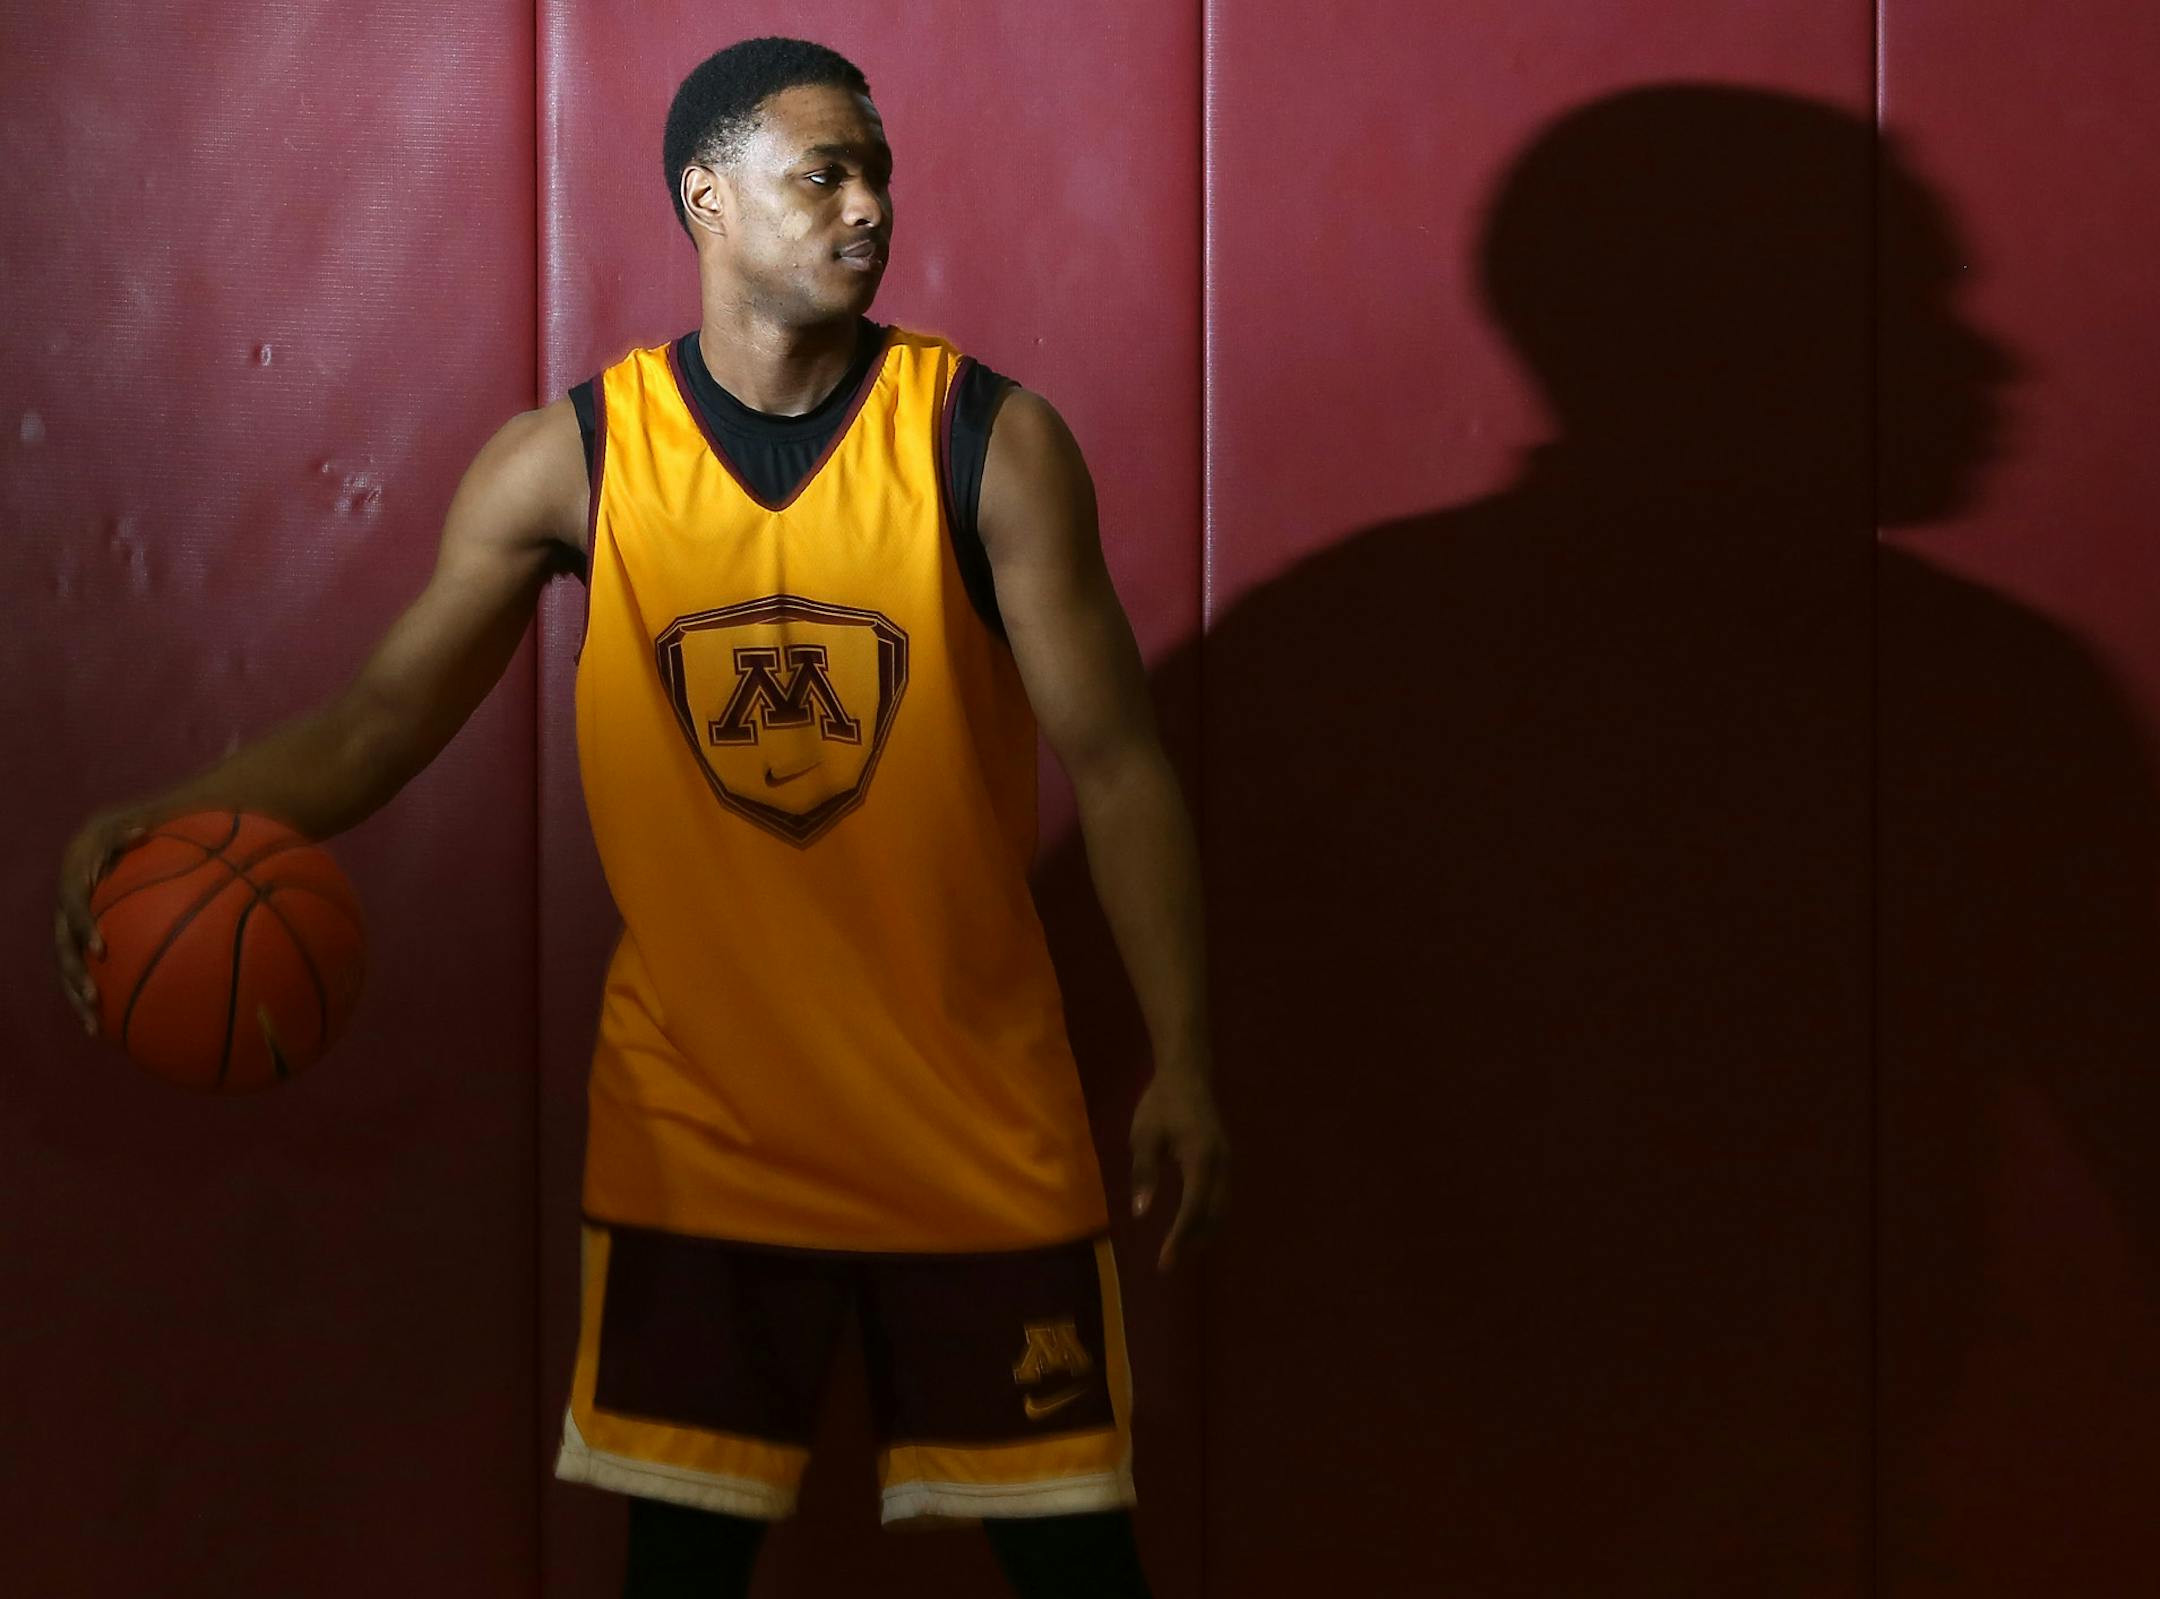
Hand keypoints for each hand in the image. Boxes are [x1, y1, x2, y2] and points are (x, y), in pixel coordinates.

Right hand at [54, 811, 145, 1035]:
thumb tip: (143, 829)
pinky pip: (79, 978)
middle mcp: (63, 918)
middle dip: (77, 977)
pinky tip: (107, 1029)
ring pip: (66, 973)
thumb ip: (127, 836)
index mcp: (73, 890)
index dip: (84, 930)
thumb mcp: (117, 833)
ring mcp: (66, 937)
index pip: (74, 912)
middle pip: (63, 952)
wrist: (87, 851)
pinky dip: (88, 1002)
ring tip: (95, 1027)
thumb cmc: (112, 842)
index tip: (101, 950)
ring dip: (77, 1000)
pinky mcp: (75, 950)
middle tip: (94, 997)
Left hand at [1129, 1069, 1229, 1271]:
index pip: (1193, 1207)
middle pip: (1213, 1214)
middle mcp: (1221, 1164)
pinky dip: (1208, 1216)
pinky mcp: (1225, 1160)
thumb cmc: (1160, 1104)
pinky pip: (1221, 1196)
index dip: (1180, 1237)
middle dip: (1193, 1241)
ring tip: (1180, 1251)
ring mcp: (1227, 1162)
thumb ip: (1145, 1174)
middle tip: (1169, 1262)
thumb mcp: (1144, 1137)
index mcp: (1200, 1158)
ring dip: (1203, 1232)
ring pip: (1221, 1208)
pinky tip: (1192, 1226)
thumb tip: (1141, 1213)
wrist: (1187, 1075)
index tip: (1165, 1260)